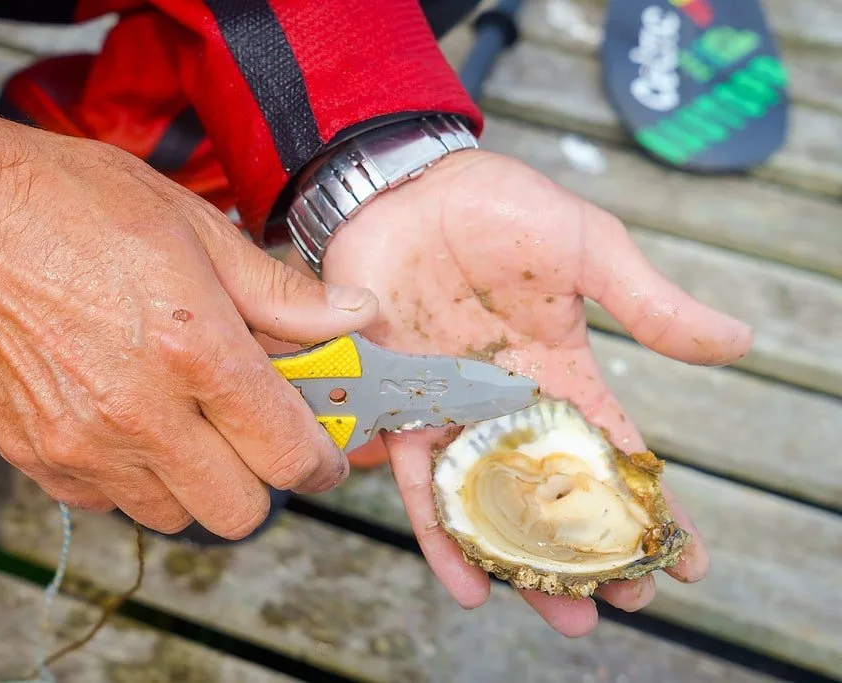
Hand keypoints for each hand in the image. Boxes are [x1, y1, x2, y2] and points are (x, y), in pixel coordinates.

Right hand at [0, 107, 378, 538]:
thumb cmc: (74, 206)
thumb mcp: (194, 226)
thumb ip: (281, 291)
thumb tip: (357, 315)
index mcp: (192, 350)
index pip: (288, 453)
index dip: (323, 461)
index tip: (326, 451)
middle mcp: (140, 414)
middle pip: (242, 510)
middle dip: (265, 478)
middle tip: (257, 432)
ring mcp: (83, 445)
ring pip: (178, 517)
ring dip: (200, 482)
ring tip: (189, 421)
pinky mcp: (38, 459)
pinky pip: (113, 504)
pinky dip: (138, 479)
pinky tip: (131, 422)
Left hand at [312, 148, 752, 635]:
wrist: (408, 187)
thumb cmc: (501, 209)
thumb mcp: (589, 249)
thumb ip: (648, 302)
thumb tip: (737, 344)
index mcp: (562, 372)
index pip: (617, 452)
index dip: (653, 505)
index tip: (685, 561)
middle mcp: (509, 403)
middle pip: (554, 495)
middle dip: (587, 552)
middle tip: (619, 606)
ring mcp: (453, 409)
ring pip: (490, 504)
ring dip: (521, 563)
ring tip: (556, 615)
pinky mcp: (399, 405)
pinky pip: (419, 481)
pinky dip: (439, 531)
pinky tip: (465, 582)